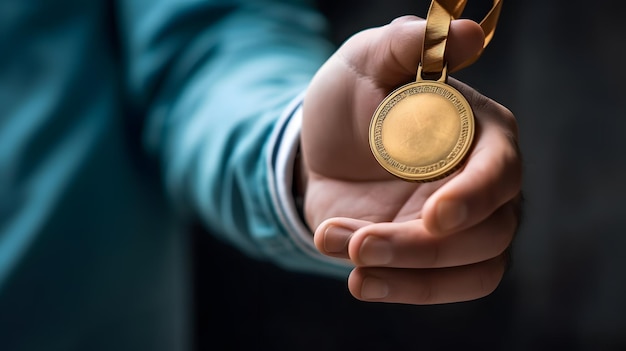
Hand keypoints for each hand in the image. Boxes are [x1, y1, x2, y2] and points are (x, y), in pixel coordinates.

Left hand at [300, 16, 521, 303]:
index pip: (501, 171)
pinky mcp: (435, 257)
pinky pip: (443, 288)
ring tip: (340, 249)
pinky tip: (357, 280)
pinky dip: (403, 290)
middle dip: (419, 247)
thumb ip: (407, 44)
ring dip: (406, 274)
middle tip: (357, 242)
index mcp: (481, 133)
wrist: (321, 152)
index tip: (433, 216)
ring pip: (469, 269)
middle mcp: (484, 183)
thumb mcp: (366, 62)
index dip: (474, 198)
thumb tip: (465, 34)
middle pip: (487, 233)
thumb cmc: (352, 102)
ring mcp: (465, 226)